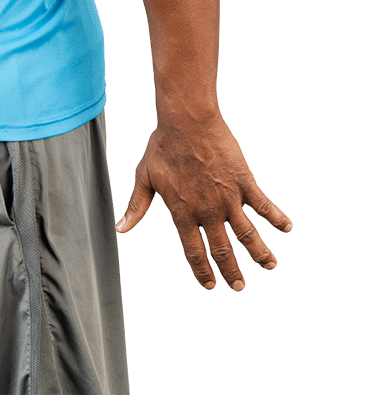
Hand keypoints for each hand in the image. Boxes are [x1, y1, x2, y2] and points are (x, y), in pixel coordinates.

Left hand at [115, 114, 292, 290]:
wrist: (187, 120)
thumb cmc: (164, 145)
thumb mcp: (145, 176)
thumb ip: (137, 205)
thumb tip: (120, 228)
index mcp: (183, 213)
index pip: (194, 252)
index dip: (203, 272)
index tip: (210, 286)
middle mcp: (208, 212)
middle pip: (223, 251)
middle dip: (232, 272)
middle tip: (240, 287)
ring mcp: (228, 199)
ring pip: (248, 236)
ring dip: (260, 253)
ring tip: (270, 266)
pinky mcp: (244, 183)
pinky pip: (265, 206)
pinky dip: (277, 218)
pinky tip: (288, 228)